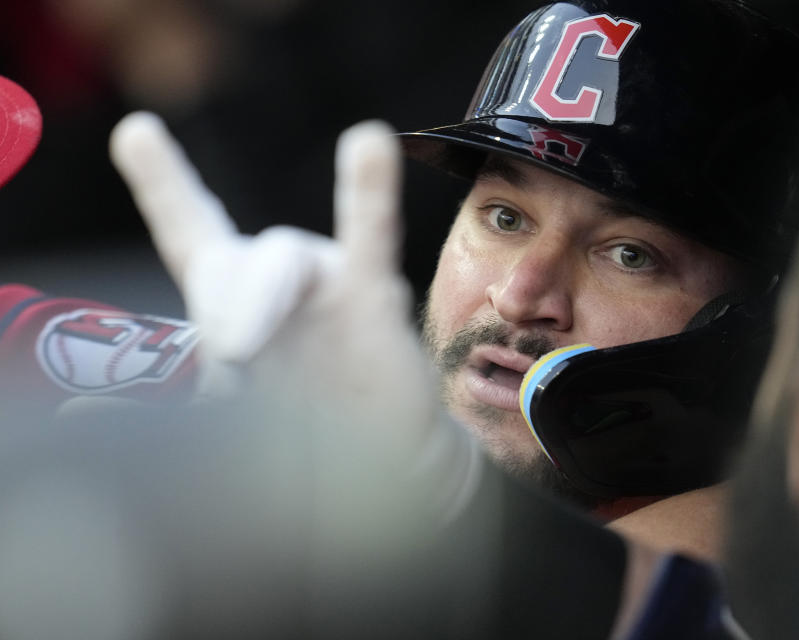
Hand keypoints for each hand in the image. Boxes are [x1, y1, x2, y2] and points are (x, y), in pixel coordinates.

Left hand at [108, 113, 453, 467]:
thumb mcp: (233, 416)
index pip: (190, 230)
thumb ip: (170, 402)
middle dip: (218, 308)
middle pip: (230, 263)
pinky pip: (372, 237)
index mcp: (237, 299)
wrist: (382, 465)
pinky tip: (366, 145)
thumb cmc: (306, 433)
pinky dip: (368, 192)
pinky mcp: (374, 301)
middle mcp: (278, 279)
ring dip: (257, 302)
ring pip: (282, 261)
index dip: (164, 181)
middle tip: (225, 359)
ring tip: (237, 351)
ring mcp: (328, 283)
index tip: (138, 132)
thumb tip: (68, 411)